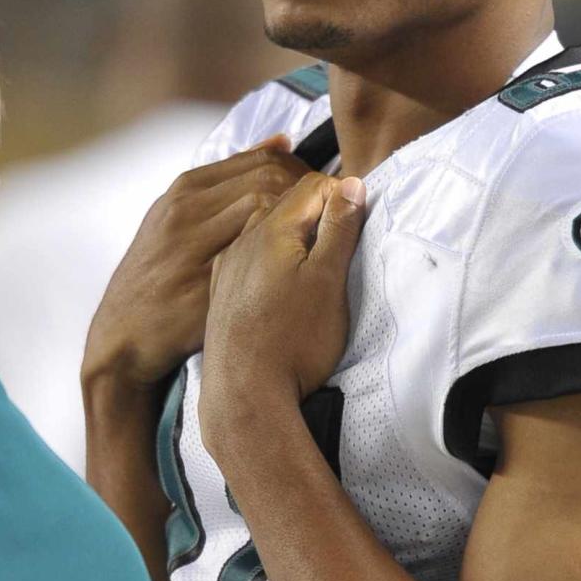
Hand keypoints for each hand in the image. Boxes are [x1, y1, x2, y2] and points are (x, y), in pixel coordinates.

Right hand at [82, 135, 311, 389]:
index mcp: (186, 190)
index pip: (263, 162)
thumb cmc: (161, 270)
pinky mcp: (201, 290)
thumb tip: (284, 140)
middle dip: (310, 196)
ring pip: (265, 216)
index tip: (324, 194)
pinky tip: (303, 269)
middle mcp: (186, 213)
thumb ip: (230, 179)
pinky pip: (255, 265)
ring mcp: (191, 251)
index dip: (304, 175)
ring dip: (303, 223)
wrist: (124, 333)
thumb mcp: (182, 214)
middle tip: (332, 216)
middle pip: (269, 183)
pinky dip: (285, 260)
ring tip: (323, 238)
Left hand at [198, 173, 365, 452]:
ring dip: (294, 234)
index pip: (312, 184)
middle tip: (344, 242)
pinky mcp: (222, 292)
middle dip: (319, 211)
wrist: (244, 397)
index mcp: (270, 228)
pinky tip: (282, 284)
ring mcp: (228, 267)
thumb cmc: (294, 341)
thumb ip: (339, 228)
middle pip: (286, 203)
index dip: (343, 194)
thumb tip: (350, 183)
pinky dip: (271, 257)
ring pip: (265, 229)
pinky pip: (250, 257)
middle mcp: (242, 240)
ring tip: (317, 265)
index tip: (359, 222)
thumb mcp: (329, 280)